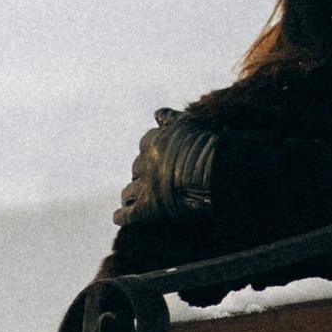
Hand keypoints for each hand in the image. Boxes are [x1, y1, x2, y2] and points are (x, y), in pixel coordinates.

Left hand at [113, 109, 219, 227]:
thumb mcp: (189, 122)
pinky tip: (118, 217)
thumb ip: (171, 117)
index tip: (160, 161)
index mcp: (152, 141)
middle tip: (152, 182)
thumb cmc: (206, 145)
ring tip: (132, 200)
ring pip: (128, 191)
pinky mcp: (146, 209)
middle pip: (137, 169)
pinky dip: (121, 215)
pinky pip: (126, 214)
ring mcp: (144, 186)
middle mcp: (144, 163)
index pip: (146, 147)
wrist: (213, 171)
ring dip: (130, 195)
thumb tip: (156, 114)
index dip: (152, 156)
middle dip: (142, 175)